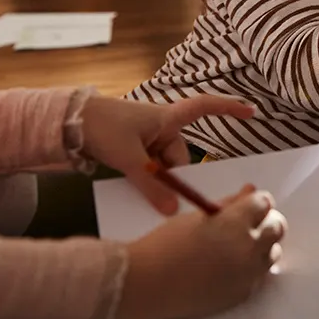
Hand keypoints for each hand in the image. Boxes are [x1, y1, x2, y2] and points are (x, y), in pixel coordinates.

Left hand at [80, 94, 255, 214]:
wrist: (66, 123)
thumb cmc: (102, 128)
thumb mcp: (130, 159)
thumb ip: (152, 186)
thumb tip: (173, 210)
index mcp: (166, 119)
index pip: (204, 108)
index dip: (228, 109)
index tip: (252, 111)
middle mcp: (160, 128)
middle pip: (180, 158)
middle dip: (174, 178)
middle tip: (168, 200)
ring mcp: (145, 140)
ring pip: (163, 168)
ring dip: (157, 182)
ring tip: (143, 195)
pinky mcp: (132, 151)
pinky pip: (149, 170)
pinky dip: (146, 182)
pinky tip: (137, 193)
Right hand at [116, 185, 286, 318]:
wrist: (150, 284)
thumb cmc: (167, 243)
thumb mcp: (197, 216)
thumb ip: (228, 203)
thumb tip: (250, 191)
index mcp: (237, 222)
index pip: (264, 203)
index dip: (255, 202)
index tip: (246, 205)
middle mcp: (250, 247)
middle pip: (277, 227)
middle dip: (265, 221)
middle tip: (246, 223)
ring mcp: (249, 274)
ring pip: (273, 252)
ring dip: (262, 245)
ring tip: (237, 245)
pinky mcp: (244, 294)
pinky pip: (260, 275)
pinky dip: (252, 267)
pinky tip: (231, 265)